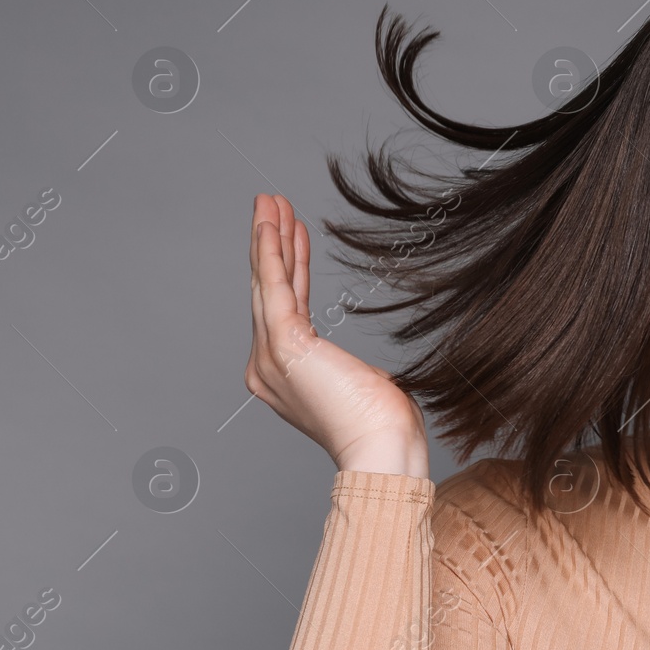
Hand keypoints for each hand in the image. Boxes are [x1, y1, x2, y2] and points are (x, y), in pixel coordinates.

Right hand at [244, 193, 429, 477]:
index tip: (295, 234)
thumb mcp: (361, 388)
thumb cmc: (381, 427)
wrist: (383, 448)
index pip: (287, 307)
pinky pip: (274, 287)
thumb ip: (348, 373)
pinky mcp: (284, 346)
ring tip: (269, 201)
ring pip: (268, 283)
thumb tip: (360, 374)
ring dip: (269, 237)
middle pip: (271, 290)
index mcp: (283, 376)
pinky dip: (270, 252)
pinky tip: (271, 224)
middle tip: (272, 205)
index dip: (291, 267)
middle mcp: (266, 366)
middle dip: (273, 243)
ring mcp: (270, 357)